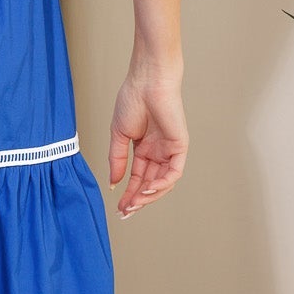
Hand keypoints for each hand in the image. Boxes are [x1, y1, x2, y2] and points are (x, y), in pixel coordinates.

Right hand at [108, 67, 186, 216]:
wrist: (146, 82)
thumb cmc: (132, 100)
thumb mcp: (119, 136)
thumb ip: (117, 160)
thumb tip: (113, 183)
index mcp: (144, 149)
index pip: (137, 178)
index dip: (128, 194)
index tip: (119, 207)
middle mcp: (158, 152)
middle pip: (150, 184)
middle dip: (137, 199)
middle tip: (125, 211)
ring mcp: (169, 150)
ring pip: (162, 182)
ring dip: (148, 196)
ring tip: (134, 203)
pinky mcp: (180, 146)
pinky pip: (173, 172)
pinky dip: (162, 184)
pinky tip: (147, 190)